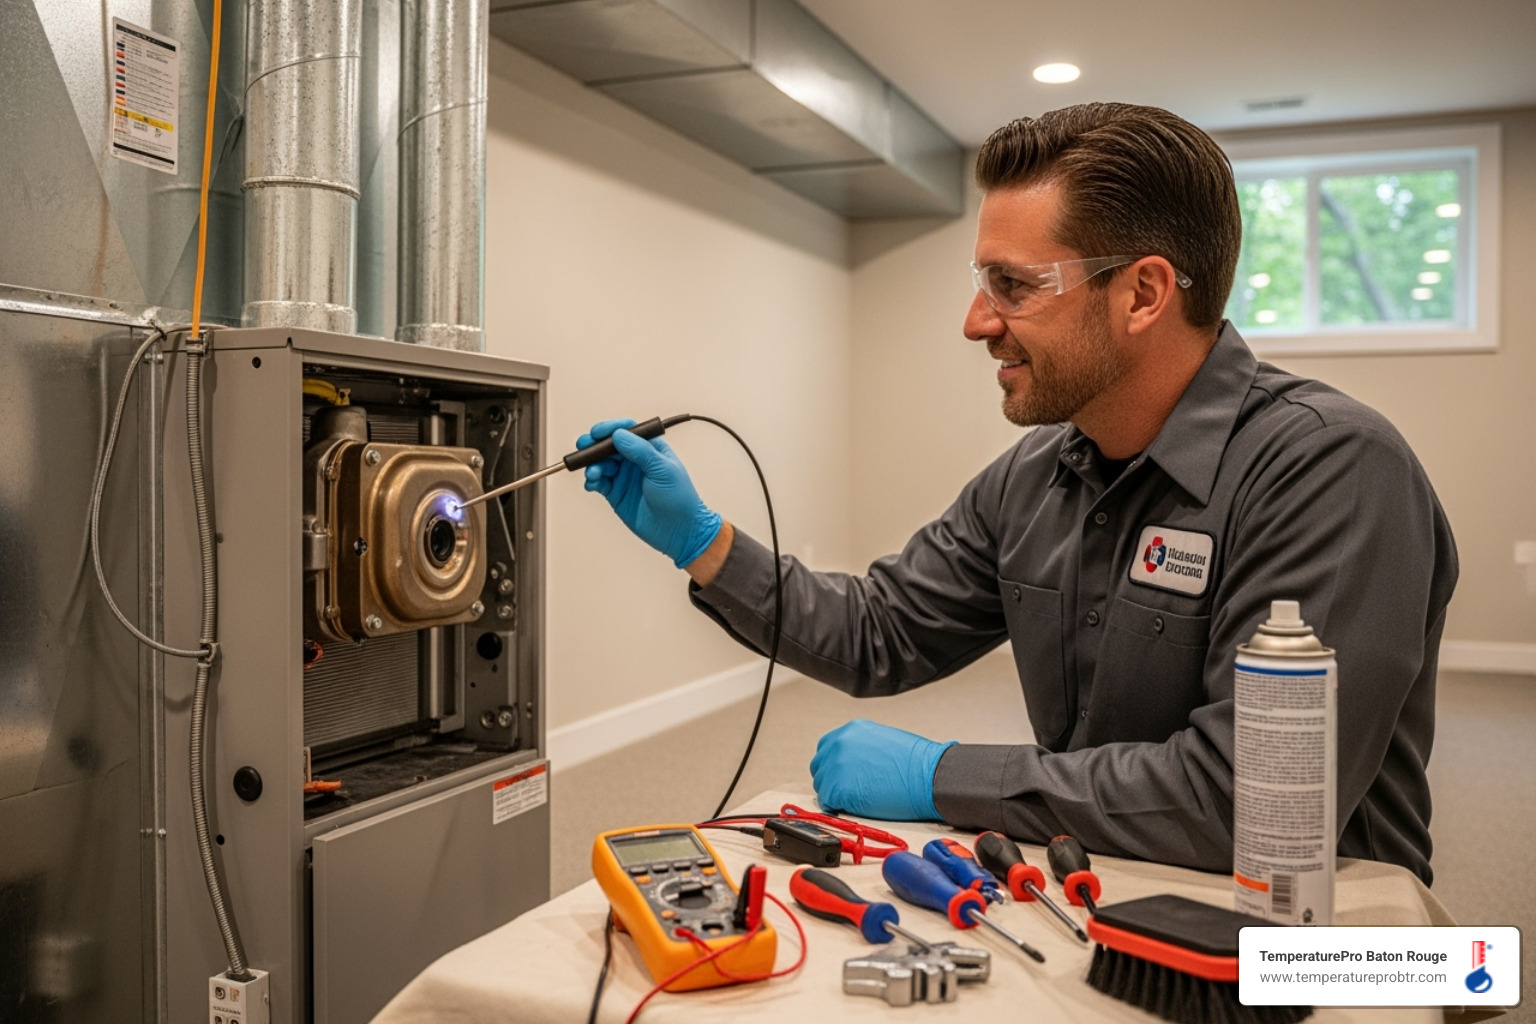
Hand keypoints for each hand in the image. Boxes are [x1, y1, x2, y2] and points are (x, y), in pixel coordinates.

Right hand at [578, 418, 722, 568]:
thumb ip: (641, 451)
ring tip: (593, 473)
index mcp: (650, 448)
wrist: (678, 531)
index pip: (627, 430)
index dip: (610, 428)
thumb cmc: (679, 498)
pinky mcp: (615, 493)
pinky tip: (591, 483)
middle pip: (608, 444)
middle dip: (594, 444)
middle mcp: (635, 460)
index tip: (597, 432)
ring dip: (592, 464)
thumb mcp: (663, 470)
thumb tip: (618, 434)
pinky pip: (598, 482)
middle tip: (583, 446)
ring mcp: (624, 476)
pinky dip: (591, 481)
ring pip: (600, 462)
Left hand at [810, 719, 955, 820]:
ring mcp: (835, 766)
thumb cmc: (916, 763)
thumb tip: (854, 764)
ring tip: (858, 800)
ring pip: (822, 786)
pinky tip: (856, 807)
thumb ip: (862, 748)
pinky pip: (827, 802)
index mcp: (851, 731)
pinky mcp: (837, 788)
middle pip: (819, 767)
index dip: (834, 766)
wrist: (929, 776)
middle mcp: (839, 744)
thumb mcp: (883, 741)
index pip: (826, 748)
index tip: (841, 776)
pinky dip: (838, 808)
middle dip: (832, 780)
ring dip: (836, 795)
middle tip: (849, 792)